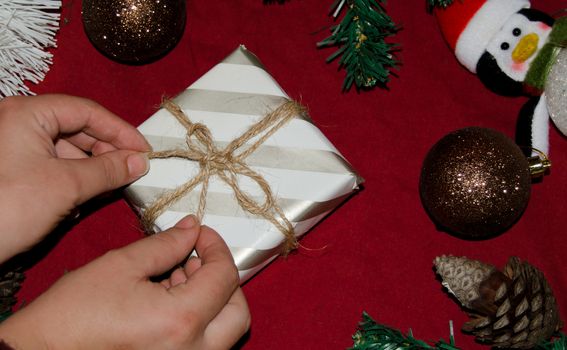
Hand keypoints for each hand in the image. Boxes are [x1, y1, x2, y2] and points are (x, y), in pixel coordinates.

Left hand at [0, 94, 150, 262]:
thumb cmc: (8, 207)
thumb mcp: (67, 185)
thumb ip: (108, 169)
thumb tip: (139, 162)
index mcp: (27, 113)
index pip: (87, 111)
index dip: (121, 131)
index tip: (144, 151)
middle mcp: (18, 122)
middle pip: (76, 127)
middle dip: (107, 149)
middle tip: (132, 170)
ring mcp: (12, 145)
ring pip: (65, 147)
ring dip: (92, 166)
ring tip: (113, 185)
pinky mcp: (11, 168)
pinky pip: (51, 163)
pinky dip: (74, 176)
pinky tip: (87, 194)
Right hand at [0, 215, 249, 349]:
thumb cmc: (72, 316)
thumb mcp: (120, 266)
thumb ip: (165, 245)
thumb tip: (192, 229)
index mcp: (180, 322)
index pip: (224, 277)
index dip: (217, 247)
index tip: (202, 234)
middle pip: (237, 311)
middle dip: (222, 278)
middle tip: (196, 257)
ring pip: (224, 330)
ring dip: (211, 298)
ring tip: (176, 276)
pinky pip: (203, 343)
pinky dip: (197, 317)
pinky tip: (168, 298)